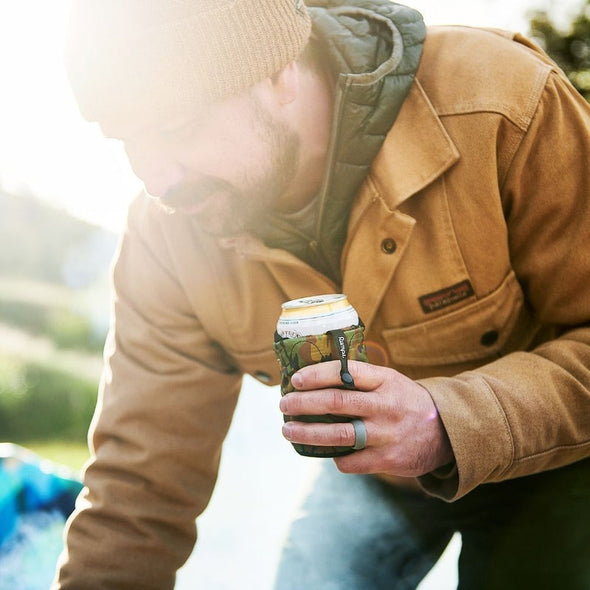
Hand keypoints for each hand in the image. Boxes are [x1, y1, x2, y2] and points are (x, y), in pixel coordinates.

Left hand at [279, 360, 453, 476]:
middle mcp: (385, 405)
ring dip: (307, 433)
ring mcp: (386, 434)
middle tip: (284, 404)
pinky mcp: (388, 459)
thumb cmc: (406, 401)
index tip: (295, 379)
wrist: (447, 431)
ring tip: (288, 430)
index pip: (345, 372)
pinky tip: (324, 452)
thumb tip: (313, 377)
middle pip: (336, 402)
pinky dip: (334, 457)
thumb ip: (360, 379)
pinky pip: (350, 461)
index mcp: (385, 380)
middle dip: (303, 403)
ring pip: (338, 435)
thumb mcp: (390, 381)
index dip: (316, 374)